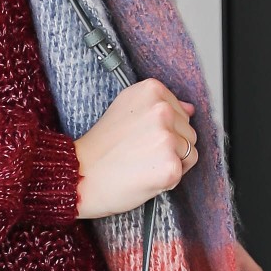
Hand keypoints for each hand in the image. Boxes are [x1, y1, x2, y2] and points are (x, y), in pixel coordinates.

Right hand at [75, 79, 198, 218]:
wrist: (80, 175)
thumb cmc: (100, 147)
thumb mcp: (125, 109)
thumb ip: (160, 105)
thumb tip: (189, 108)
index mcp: (152, 90)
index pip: (181, 112)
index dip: (164, 128)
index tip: (142, 136)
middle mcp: (162, 110)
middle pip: (189, 131)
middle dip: (170, 145)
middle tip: (139, 152)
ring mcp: (167, 138)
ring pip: (189, 152)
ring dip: (170, 161)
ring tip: (142, 162)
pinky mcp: (170, 166)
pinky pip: (183, 172)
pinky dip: (167, 179)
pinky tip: (145, 175)